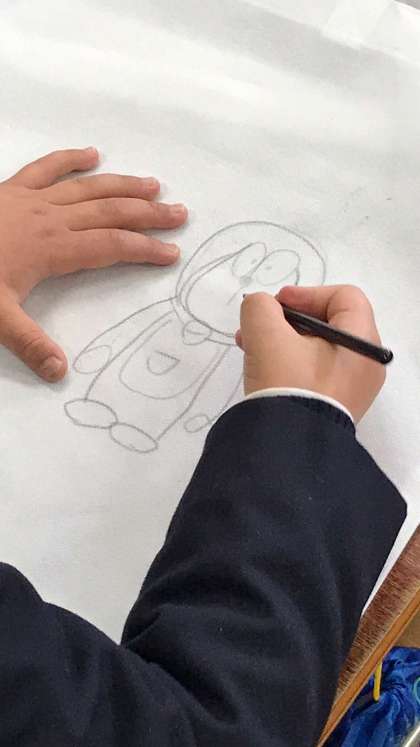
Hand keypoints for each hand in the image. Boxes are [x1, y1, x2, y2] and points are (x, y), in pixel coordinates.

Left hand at [0, 147, 187, 380]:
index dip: (144, 250)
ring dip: (123, 185)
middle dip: (148, 214)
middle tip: (180, 214)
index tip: (172, 253)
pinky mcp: (13, 188)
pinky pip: (47, 167)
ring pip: (88, 188)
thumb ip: (29, 343)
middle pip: (110, 213)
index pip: (111, 247)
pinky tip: (92, 154)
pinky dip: (70, 160)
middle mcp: (50, 219)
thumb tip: (60, 372)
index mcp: (53, 250)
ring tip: (154, 185)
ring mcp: (32, 199)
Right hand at [236, 285, 385, 421]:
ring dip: (282, 341)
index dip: (307, 293)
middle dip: (287, 319)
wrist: (287, 448)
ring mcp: (352, 389)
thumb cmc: (286, 382)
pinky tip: (261, 369)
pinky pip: (315, 373)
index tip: (277, 305)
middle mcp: (365, 365)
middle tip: (257, 327)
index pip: (344, 297)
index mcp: (362, 343)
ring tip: (248, 348)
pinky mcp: (335, 407)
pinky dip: (289, 363)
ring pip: (317, 349)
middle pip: (329, 323)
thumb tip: (262, 310)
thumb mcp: (265, 334)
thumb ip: (260, 307)